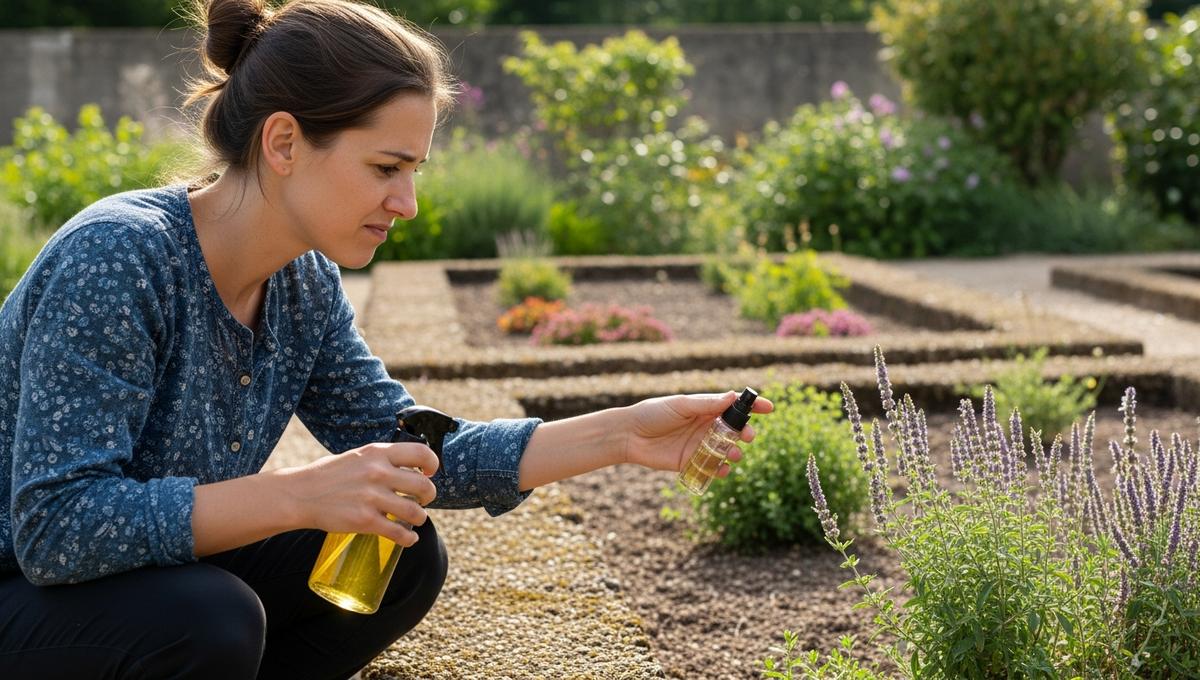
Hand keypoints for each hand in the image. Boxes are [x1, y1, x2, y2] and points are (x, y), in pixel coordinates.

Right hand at [281, 441, 439, 546]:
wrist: (300, 494)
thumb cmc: (331, 474)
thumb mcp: (359, 456)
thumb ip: (384, 460)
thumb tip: (412, 468)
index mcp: (378, 453)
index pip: (422, 453)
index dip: (433, 464)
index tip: (430, 472)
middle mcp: (378, 473)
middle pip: (424, 486)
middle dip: (429, 496)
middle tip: (423, 500)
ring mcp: (372, 498)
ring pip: (416, 512)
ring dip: (420, 518)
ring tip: (415, 519)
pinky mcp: (365, 521)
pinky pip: (399, 533)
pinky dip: (409, 538)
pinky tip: (408, 538)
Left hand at [623, 391, 772, 475]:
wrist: (629, 435)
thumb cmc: (653, 413)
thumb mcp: (680, 405)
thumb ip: (705, 404)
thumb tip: (732, 397)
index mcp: (705, 407)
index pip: (734, 405)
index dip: (753, 406)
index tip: (769, 407)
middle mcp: (706, 426)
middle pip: (735, 430)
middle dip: (745, 432)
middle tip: (747, 436)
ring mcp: (700, 444)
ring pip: (727, 450)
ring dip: (735, 453)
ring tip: (733, 454)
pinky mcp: (691, 462)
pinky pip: (712, 467)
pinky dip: (721, 470)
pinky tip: (721, 470)